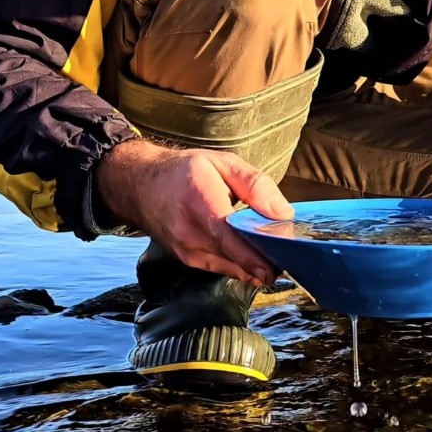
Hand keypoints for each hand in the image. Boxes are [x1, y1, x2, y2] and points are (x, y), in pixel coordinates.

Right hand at [95, 139, 292, 282]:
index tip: (277, 266)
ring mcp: (186, 251)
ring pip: (231, 267)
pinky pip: (223, 268)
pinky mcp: (189, 261)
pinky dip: (242, 264)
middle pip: (233, 256)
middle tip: (292, 255)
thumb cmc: (184, 172)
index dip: (253, 255)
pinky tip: (256, 256)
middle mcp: (190, 232)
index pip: (227, 236)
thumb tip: (282, 212)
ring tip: (278, 253)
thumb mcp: (223, 163)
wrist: (139, 185)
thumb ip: (255, 185)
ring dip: (255, 264)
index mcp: (200, 201)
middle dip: (265, 259)